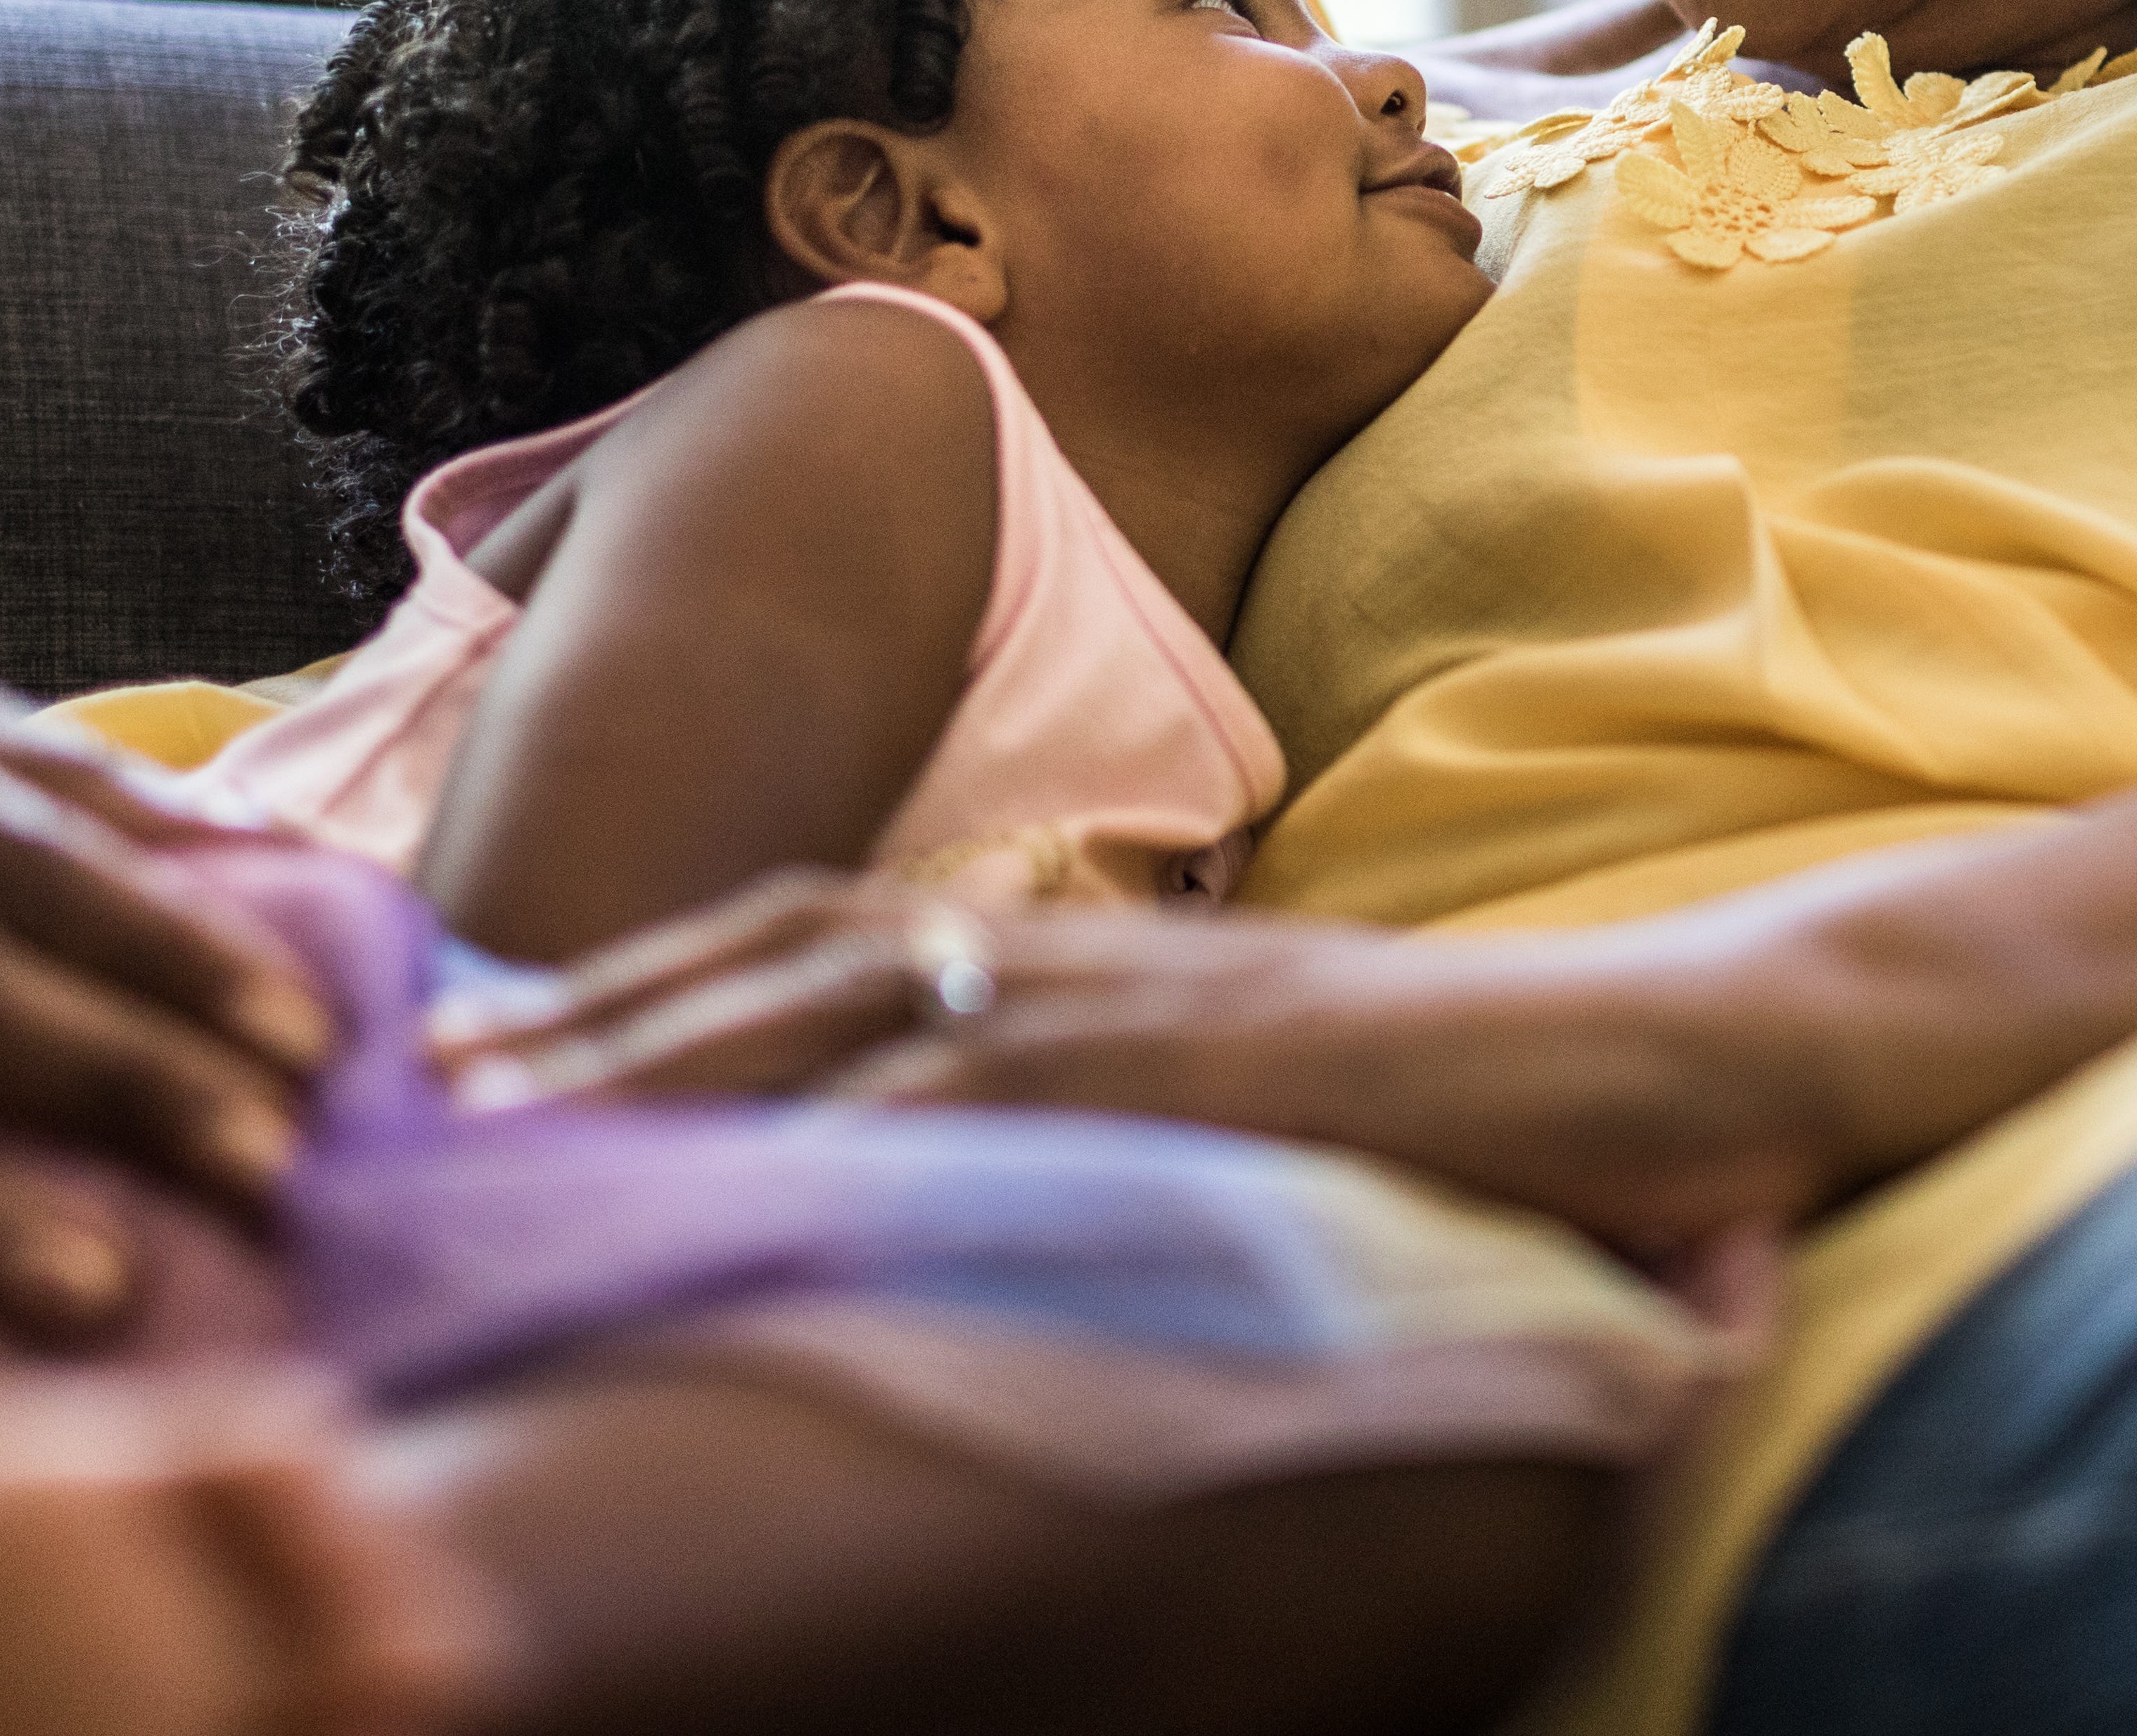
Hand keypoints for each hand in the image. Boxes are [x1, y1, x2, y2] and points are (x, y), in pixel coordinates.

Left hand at [436, 869, 1849, 1254]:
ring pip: (883, 1009)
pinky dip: (884, 1127)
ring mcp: (1176, 1008)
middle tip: (441, 1070)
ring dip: (693, 1053)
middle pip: (816, 954)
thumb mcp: (1277, 1097)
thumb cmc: (1497, 1098)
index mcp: (1114, 963)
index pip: (849, 944)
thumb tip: (1011, 1192)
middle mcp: (1116, 962)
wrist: (1695, 1056)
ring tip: (528, 1110)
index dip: (674, 984)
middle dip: (619, 1009)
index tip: (514, 1038)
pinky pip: (1031, 1094)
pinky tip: (771, 1176)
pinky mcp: (1244, 1071)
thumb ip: (1145, 1115)